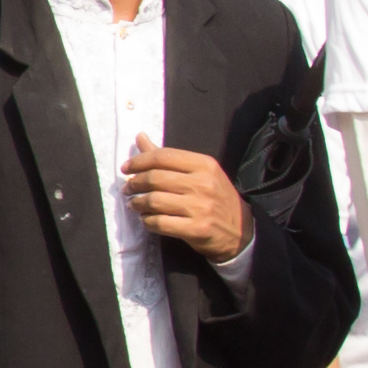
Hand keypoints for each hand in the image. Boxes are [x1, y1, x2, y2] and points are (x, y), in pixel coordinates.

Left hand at [121, 138, 246, 263]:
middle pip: (155, 178)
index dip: (139, 161)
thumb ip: (168, 157)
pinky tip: (146, 220)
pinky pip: (161, 223)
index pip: (163, 157)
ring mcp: (201, 207)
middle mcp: (203, 183)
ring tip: (133, 205)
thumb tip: (140, 137)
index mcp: (204, 164)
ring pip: (155, 201)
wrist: (241, 229)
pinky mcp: (197, 229)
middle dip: (135, 184)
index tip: (126, 168)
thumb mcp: (199, 172)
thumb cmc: (215, 197)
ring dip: (137, 203)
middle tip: (127, 189)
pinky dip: (148, 221)